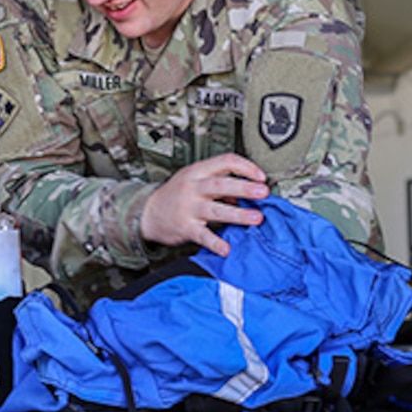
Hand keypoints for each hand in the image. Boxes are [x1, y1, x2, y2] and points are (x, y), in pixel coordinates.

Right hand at [140, 153, 269, 255]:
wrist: (147, 213)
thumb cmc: (175, 195)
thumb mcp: (194, 181)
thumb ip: (219, 183)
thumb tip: (245, 195)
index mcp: (197, 172)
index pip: (224, 162)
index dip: (246, 167)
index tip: (261, 177)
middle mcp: (193, 188)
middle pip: (221, 184)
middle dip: (244, 188)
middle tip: (263, 192)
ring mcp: (188, 208)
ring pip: (215, 209)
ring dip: (238, 214)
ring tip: (256, 218)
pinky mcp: (185, 227)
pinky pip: (202, 235)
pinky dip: (215, 243)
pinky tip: (226, 249)